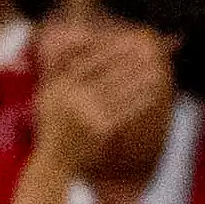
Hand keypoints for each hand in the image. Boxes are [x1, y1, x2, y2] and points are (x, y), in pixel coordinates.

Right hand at [34, 37, 165, 172]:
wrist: (53, 163)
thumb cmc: (53, 125)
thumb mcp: (48, 94)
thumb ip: (58, 66)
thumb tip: (73, 40)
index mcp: (60, 85)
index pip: (90, 61)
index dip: (111, 49)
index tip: (128, 40)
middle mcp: (73, 97)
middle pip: (107, 74)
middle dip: (130, 60)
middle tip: (149, 49)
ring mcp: (88, 114)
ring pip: (120, 90)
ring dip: (140, 78)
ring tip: (156, 68)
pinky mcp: (101, 129)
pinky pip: (125, 110)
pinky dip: (139, 100)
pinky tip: (152, 91)